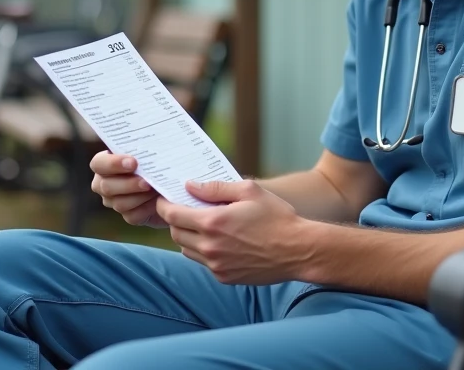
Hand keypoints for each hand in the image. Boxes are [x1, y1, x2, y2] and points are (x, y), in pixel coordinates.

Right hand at [89, 151, 166, 227]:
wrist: (173, 182)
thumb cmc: (159, 159)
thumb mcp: (152, 150)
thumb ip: (145, 147)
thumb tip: (153, 142)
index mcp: (105, 163)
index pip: (99, 163)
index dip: (113, 164)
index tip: (133, 163)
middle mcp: (104, 183)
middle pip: (106, 186)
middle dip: (128, 184)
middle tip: (147, 182)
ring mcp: (114, 201)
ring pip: (119, 203)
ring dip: (139, 197)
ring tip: (155, 190)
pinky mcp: (128, 215)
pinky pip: (132, 216)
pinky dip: (146, 208)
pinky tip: (158, 201)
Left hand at [155, 179, 311, 284]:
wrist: (299, 250)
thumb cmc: (277, 216)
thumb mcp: (249, 191)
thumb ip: (216, 188)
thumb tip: (191, 186)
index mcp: (213, 222)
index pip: (172, 215)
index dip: (164, 206)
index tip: (164, 199)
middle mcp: (210, 247)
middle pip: (176, 233)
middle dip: (176, 220)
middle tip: (185, 209)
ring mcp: (216, 265)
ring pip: (187, 249)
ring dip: (188, 236)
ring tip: (203, 224)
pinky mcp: (224, 277)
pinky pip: (203, 262)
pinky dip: (204, 251)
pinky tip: (220, 240)